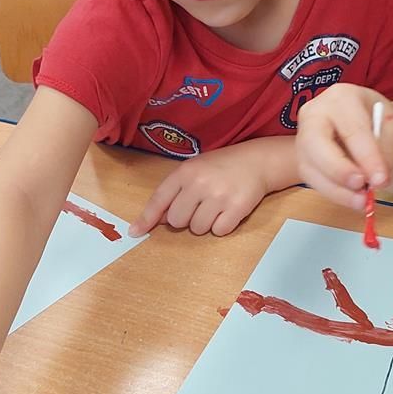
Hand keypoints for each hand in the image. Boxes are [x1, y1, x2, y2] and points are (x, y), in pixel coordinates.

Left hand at [130, 148, 270, 236]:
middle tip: (200, 206)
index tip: (135, 232)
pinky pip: (219, 231)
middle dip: (186, 220)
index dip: (146, 218)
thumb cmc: (221, 166)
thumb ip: (176, 190)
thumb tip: (159, 219)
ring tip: (216, 206)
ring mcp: (219, 196)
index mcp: (185, 172)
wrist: (257, 161)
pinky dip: (222, 226)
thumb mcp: (195, 169)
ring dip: (205, 224)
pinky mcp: (236, 208)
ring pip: (198, 229)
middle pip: (178, 221)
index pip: (160, 199)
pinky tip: (228, 211)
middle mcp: (199, 183)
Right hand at [296, 84, 392, 209]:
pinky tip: (353, 199)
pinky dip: (335, 194)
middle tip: (362, 186)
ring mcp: (304, 137)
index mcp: (342, 97)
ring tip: (363, 201)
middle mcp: (315, 113)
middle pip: (316, 142)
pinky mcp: (303, 159)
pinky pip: (313, 180)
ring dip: (337, 189)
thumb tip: (377, 179)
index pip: (352, 129)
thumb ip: (387, 151)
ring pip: (311, 167)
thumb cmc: (381, 122)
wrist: (371, 125)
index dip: (367, 156)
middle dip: (339, 169)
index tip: (382, 179)